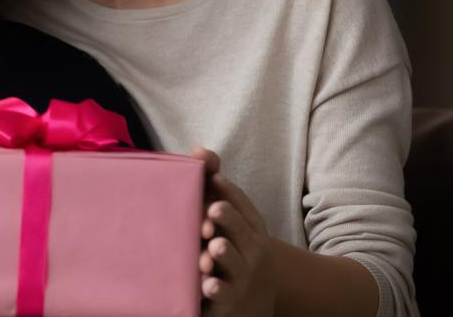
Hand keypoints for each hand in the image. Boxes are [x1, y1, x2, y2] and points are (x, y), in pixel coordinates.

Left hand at [190, 147, 275, 316]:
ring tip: (214, 245)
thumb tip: (199, 150)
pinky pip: (221, 296)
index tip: (214, 178)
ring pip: (232, 265)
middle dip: (227, 221)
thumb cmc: (234, 251)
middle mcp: (251, 253)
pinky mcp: (226, 301)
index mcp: (252, 231)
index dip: (230, 193)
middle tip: (213, 210)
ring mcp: (240, 278)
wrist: (252, 302)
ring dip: (223, 255)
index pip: (244, 208)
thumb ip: (216, 188)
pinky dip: (215, 290)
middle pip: (241, 234)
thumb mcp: (232, 223)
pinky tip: (206, 284)